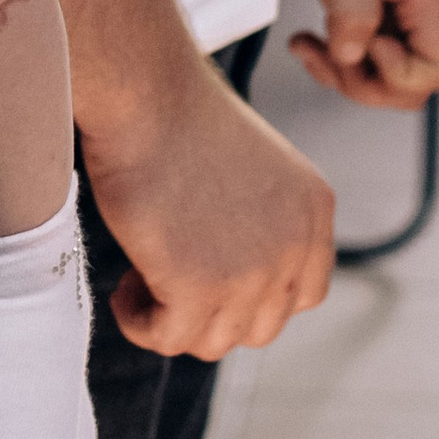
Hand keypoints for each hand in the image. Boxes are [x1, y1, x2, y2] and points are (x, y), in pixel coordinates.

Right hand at [83, 48, 335, 358]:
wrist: (147, 96)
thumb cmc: (180, 116)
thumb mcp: (252, 168)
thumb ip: (260, 222)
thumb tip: (228, 279)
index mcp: (314, 212)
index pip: (305, 294)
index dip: (257, 299)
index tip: (212, 279)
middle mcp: (295, 247)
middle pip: (260, 326)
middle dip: (212, 312)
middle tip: (167, 278)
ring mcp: (252, 273)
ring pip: (214, 341)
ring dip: (173, 321)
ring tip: (138, 281)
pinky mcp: (198, 288)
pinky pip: (169, 339)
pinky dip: (142, 324)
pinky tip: (124, 292)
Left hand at [280, 0, 438, 110]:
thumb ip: (352, 12)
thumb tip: (355, 58)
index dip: (397, 75)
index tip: (358, 42)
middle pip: (416, 79)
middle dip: (368, 82)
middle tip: (323, 54)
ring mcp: (404, 0)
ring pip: (389, 68)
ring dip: (348, 70)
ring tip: (306, 46)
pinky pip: (371, 46)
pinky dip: (340, 52)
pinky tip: (306, 39)